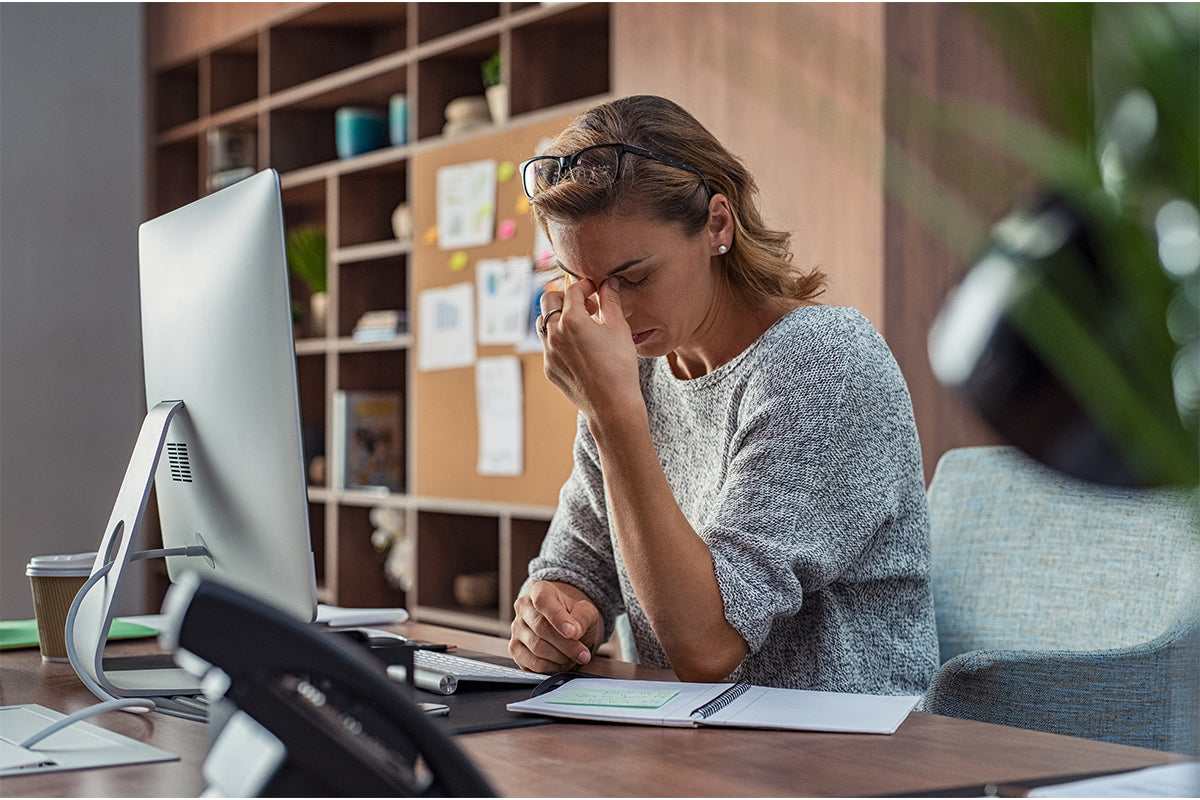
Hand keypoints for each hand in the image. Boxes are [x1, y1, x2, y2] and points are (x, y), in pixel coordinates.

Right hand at [509, 580, 603, 672]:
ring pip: (537, 647)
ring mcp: (516, 629)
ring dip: (561, 657)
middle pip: (541, 628)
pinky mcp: (515, 649)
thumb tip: (574, 631)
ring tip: (575, 657)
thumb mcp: (586, 611)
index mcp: (538, 590)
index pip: (543, 601)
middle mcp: (523, 607)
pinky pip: (532, 663)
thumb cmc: (575, 616)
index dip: (558, 618)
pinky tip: (563, 663)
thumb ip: (582, 617)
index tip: (573, 633)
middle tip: (584, 654)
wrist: (567, 626)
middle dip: (566, 645)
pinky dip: (551, 667)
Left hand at [540, 278, 642, 423]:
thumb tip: (609, 281)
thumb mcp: (619, 329)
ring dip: (558, 317)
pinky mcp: (549, 368)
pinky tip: (579, 348)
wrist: (612, 406)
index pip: (572, 289)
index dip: (585, 286)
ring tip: (580, 325)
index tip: (596, 290)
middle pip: (548, 299)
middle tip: (586, 305)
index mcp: (572, 320)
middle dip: (565, 296)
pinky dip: (559, 338)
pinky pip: (548, 345)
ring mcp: (548, 352)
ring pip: (543, 322)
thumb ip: (611, 301)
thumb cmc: (620, 366)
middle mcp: (554, 333)